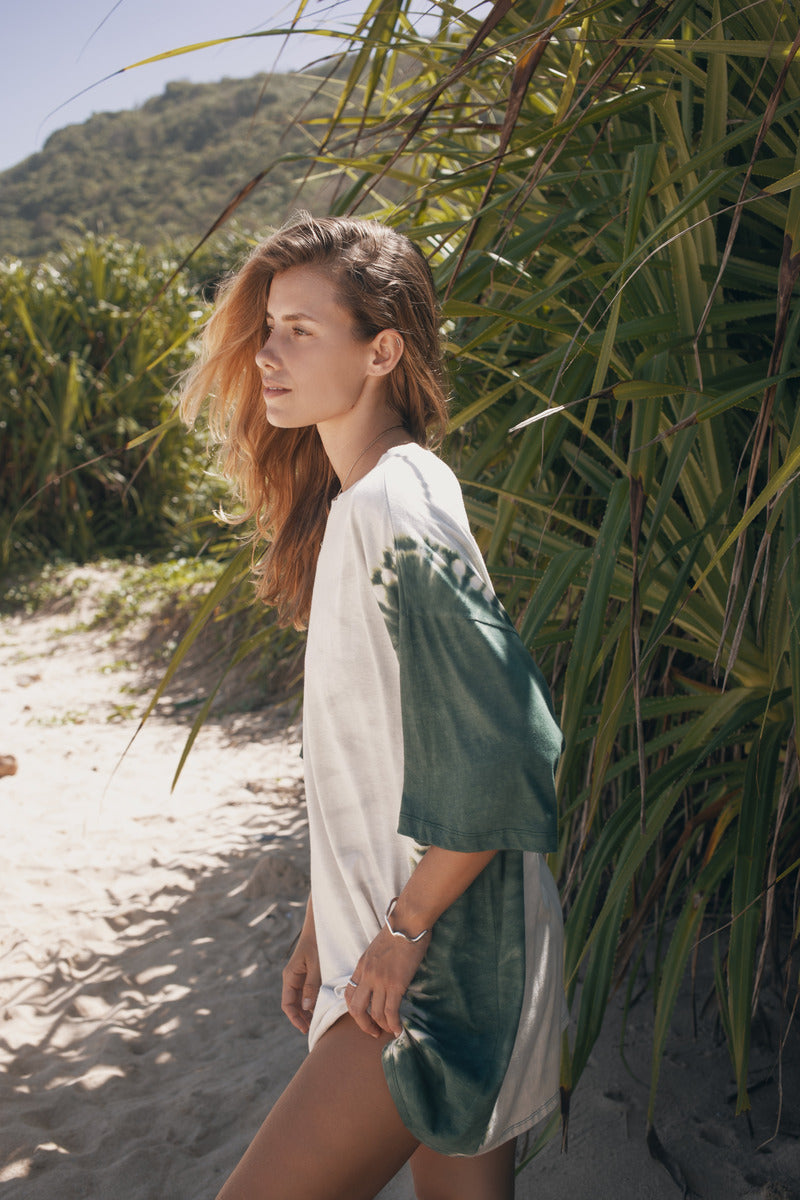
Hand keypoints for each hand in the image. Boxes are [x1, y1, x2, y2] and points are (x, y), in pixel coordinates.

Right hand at [282, 926, 320, 1034]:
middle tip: (314, 1029)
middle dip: (301, 1018)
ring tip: (318, 1021)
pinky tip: (322, 1006)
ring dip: (307, 1010)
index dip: (295, 1018)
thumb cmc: (318, 942)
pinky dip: (312, 1001)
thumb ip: (312, 985)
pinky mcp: (307, 973)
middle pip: (293, 1004)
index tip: (306, 1029)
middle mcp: (292, 977)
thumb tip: (307, 1008)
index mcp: (290, 976)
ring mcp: (299, 975)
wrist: (320, 924)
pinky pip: (306, 991)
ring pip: (300, 999)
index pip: (288, 1004)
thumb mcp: (317, 965)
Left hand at [345, 923, 429, 1038]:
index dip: (354, 1010)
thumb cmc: (399, 930)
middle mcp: (367, 975)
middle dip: (363, 1024)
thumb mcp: (379, 948)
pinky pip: (390, 1012)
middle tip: (373, 1031)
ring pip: (374, 1013)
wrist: (408, 922)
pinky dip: (393, 1024)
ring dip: (381, 1026)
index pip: (349, 993)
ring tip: (389, 1031)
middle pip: (356, 1009)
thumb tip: (383, 975)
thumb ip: (376, 963)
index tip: (364, 1017)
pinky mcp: (395, 984)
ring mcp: (380, 980)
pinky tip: (399, 1029)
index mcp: (362, 965)